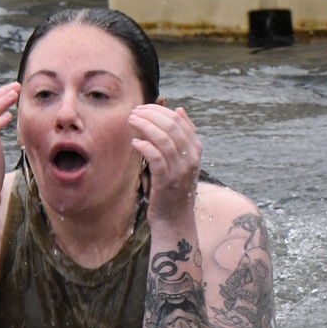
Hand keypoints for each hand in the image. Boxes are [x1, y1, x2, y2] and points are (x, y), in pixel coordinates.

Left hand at [128, 104, 201, 226]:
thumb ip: (182, 136)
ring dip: (145, 126)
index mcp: (195, 151)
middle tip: (134, 112)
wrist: (175, 219)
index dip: (160, 111)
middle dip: (150, 115)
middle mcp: (190, 159)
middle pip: (171, 127)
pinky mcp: (166, 182)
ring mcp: (180, 171)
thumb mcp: (183, 160)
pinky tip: (135, 142)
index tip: (144, 108)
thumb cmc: (175, 188)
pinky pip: (155, 158)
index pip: (180, 121)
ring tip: (131, 121)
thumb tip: (179, 109)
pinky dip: (144, 146)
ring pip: (163, 140)